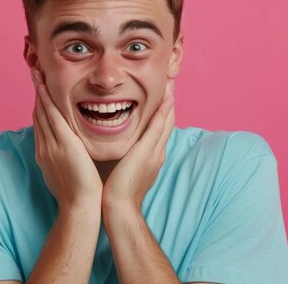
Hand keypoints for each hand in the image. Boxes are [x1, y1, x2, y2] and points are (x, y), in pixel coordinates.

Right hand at [31, 69, 101, 207]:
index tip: (40, 90)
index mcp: (45, 153)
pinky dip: (45, 99)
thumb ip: (65, 160)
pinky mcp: (62, 142)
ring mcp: (51, 143)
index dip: (39, 105)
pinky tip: (43, 86)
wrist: (80, 206)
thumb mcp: (66, 174)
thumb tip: (69, 153)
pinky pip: (51, 116)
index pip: (41, 124)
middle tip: (34, 73)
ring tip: (36, 72)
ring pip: (42, 111)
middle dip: (36, 93)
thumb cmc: (78, 195)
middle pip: (37, 114)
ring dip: (38, 90)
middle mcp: (44, 146)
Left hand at [102, 80, 174, 211]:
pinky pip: (158, 125)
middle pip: (167, 120)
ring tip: (171, 81)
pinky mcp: (147, 151)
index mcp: (151, 155)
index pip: (159, 127)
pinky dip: (164, 110)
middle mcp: (157, 151)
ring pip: (166, 120)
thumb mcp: (124, 168)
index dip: (162, 110)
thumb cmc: (116, 191)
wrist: (118, 206)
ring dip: (169, 100)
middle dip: (169, 101)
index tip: (162, 93)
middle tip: (170, 80)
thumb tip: (120, 146)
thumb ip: (125, 155)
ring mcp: (154, 151)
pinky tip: (166, 96)